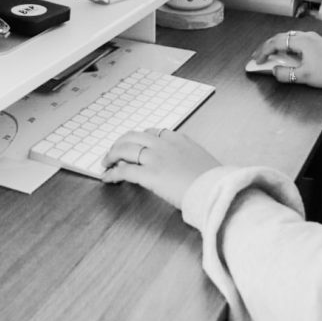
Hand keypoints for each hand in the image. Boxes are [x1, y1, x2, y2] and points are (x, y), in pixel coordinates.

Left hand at [101, 128, 220, 208]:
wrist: (215, 188)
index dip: (139, 138)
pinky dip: (113, 173)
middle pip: (134, 136)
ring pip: (125, 149)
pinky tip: (107, 177)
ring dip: (112, 155)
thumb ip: (187, 158)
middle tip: (113, 152)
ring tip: (106, 162)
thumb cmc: (213, 180)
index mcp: (178, 139)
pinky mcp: (149, 174)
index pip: (152, 132)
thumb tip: (183, 167)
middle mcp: (164, 144)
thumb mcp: (201, 160)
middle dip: (120, 143)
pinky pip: (125, 170)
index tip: (133, 144)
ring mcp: (155, 158)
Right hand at [252, 29, 321, 89]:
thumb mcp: (305, 77)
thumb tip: (273, 71)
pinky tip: (286, 54)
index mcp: (302, 41)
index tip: (256, 60)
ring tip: (269, 54)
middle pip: (281, 37)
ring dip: (277, 45)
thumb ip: (285, 74)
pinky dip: (286, 46)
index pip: (276, 42)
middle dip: (267, 46)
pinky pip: (296, 41)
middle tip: (258, 56)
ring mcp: (312, 38)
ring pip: (289, 38)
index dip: (264, 51)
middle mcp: (306, 36)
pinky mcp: (317, 43)